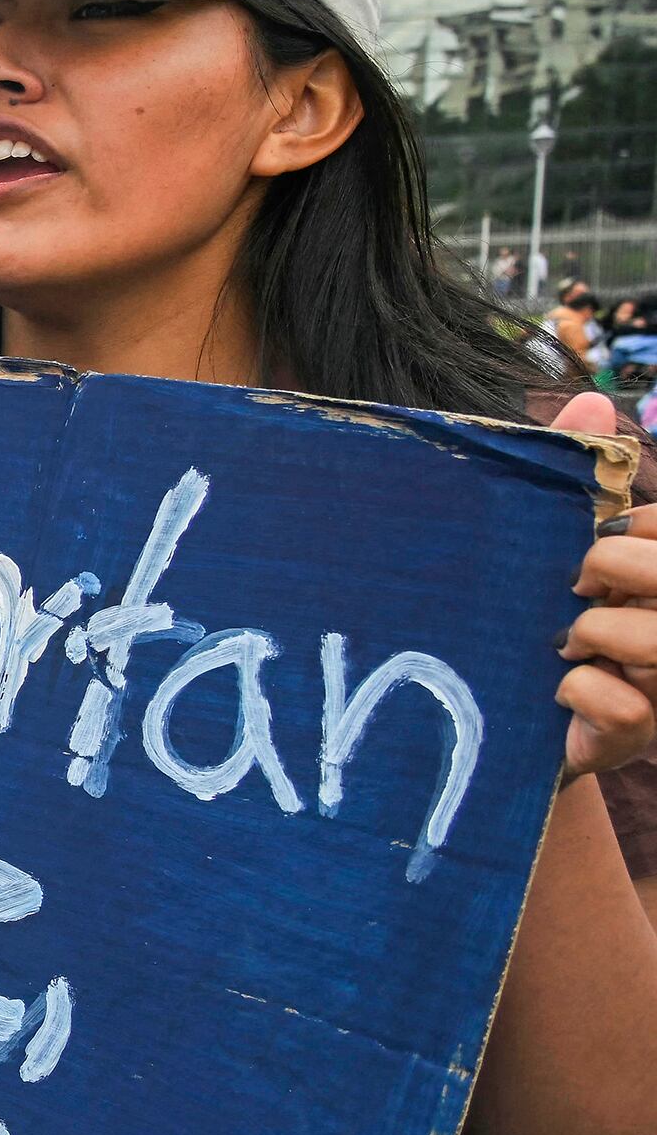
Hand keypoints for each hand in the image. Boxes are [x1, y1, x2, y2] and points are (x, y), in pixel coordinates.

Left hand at [553, 395, 656, 779]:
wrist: (494, 721)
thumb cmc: (526, 622)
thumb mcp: (543, 546)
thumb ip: (572, 476)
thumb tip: (588, 400)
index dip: (628, 531)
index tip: (589, 546)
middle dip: (611, 568)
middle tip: (573, 587)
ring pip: (653, 640)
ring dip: (591, 634)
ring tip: (563, 645)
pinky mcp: (640, 734)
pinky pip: (622, 705)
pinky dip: (579, 692)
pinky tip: (559, 694)